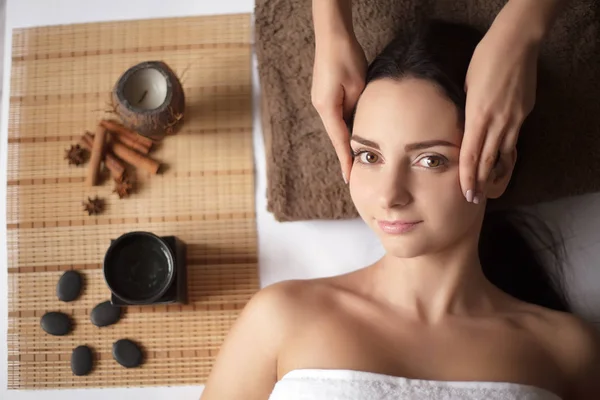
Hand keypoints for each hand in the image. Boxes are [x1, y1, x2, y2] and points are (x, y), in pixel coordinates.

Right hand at [312, 32, 366, 182]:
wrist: (333, 37)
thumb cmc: (346, 57)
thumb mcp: (357, 86)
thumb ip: (357, 108)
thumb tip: (359, 122)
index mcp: (327, 108)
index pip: (339, 141)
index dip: (345, 160)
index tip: (349, 177)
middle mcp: (321, 107)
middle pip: (336, 135)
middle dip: (346, 153)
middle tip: (356, 171)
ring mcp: (321, 100)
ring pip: (337, 125)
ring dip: (347, 138)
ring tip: (358, 155)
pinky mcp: (325, 94)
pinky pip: (337, 114)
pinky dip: (346, 124)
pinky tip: (355, 130)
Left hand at [460, 23, 539, 203]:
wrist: (514, 44)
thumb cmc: (483, 62)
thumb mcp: (466, 90)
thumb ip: (467, 114)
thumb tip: (464, 129)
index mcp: (478, 116)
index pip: (470, 155)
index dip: (467, 177)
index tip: (466, 193)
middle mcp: (497, 122)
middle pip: (487, 160)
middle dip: (480, 182)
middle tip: (474, 199)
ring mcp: (513, 118)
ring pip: (503, 153)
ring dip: (494, 171)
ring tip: (488, 186)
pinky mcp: (523, 113)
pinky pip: (513, 138)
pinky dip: (505, 151)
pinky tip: (500, 160)